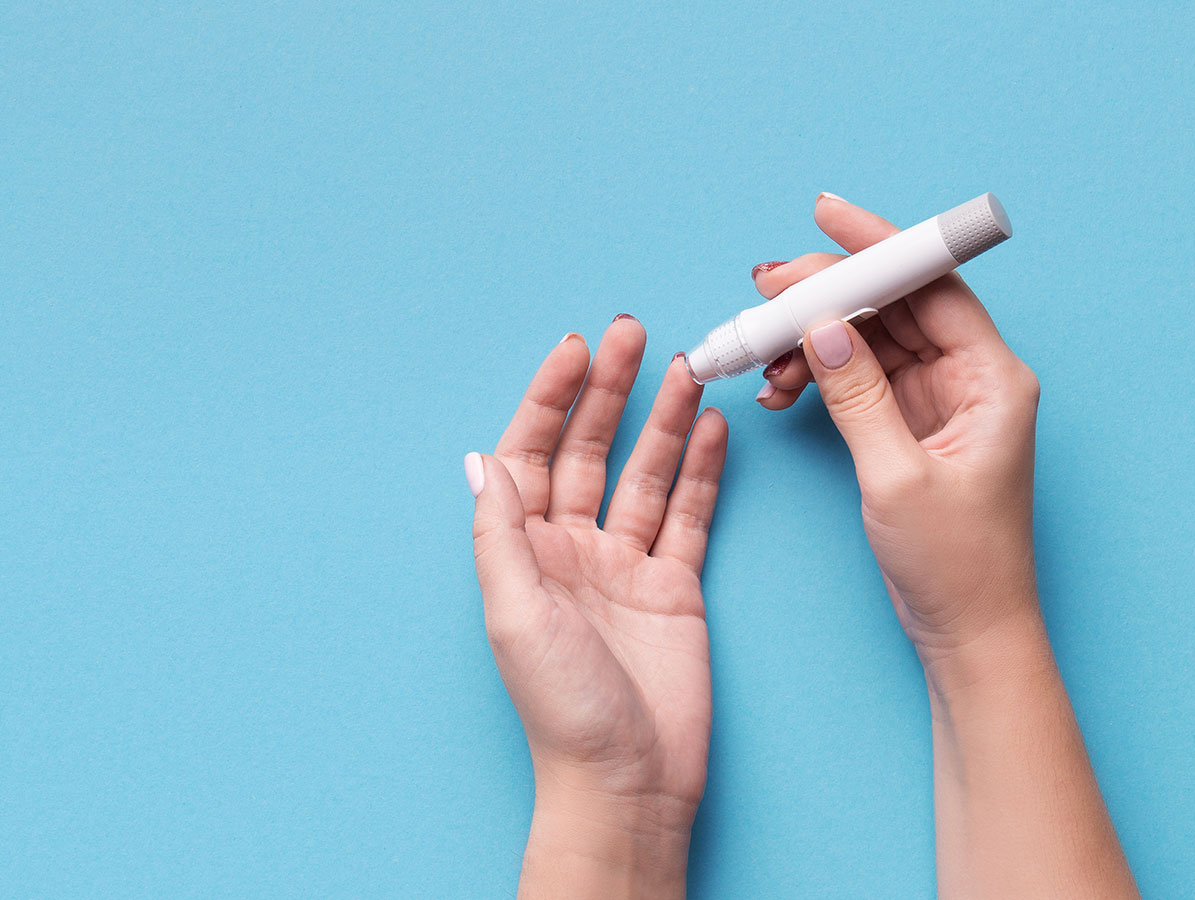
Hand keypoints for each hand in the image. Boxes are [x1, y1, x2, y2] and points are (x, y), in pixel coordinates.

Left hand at [466, 316, 726, 897]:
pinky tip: (713, 430)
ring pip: (644, 474)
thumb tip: (482, 460)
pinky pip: (688, 515)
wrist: (627, 780)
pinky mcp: (674, 588)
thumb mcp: (515, 613)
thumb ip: (502, 533)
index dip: (549, 398)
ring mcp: (624, 566)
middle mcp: (571, 549)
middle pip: (587, 450)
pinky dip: (702, 472)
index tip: (576, 349)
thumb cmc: (561, 708)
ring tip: (686, 368)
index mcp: (524, 551)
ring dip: (663, 421)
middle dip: (608, 392)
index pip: (532, 452)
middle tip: (632, 332)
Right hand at [751, 195, 1042, 677]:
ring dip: (810, 338)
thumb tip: (822, 329)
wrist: (968, 630)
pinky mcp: (910, 424)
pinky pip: (857, 376)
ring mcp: (939, 400)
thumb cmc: (956, 564)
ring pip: (867, 338)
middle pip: (893, 304)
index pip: (932, 285)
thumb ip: (859, 397)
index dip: (878, 246)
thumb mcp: (898, 477)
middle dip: (825, 293)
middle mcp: (971, 378)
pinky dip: (816, 375)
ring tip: (761, 356)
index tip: (825, 217)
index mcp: (993, 379)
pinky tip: (780, 390)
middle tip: (764, 291)